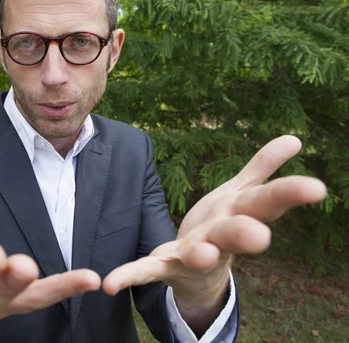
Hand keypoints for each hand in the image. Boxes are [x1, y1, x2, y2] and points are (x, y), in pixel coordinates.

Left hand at [103, 136, 326, 307]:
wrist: (198, 270)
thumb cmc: (222, 226)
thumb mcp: (241, 194)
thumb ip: (262, 167)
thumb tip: (295, 140)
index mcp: (239, 216)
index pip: (266, 203)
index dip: (289, 194)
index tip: (316, 188)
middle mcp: (220, 239)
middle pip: (234, 234)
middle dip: (245, 234)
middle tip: (260, 237)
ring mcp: (192, 256)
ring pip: (197, 254)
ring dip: (199, 254)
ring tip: (199, 253)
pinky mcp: (164, 266)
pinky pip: (146, 270)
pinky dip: (129, 276)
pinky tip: (109, 284)